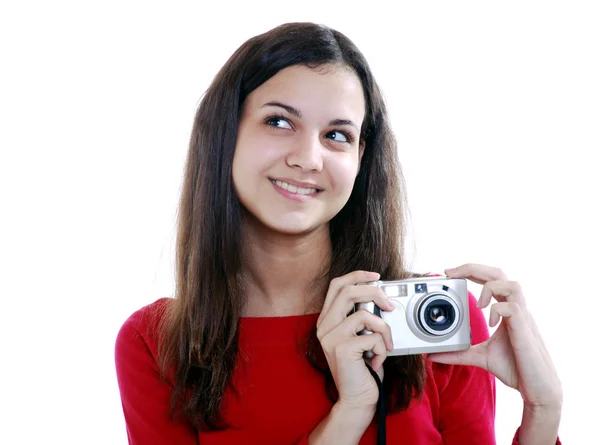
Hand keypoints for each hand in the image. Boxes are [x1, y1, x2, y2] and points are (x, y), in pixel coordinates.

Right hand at [316, 270, 394, 410]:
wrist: (357, 399)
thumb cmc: (362, 369)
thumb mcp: (360, 337)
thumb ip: (362, 318)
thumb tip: (382, 299)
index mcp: (327, 319)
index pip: (337, 285)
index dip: (357, 275)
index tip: (375, 276)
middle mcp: (324, 326)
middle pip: (348, 291)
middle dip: (375, 292)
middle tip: (389, 305)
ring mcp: (330, 337)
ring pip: (364, 314)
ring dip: (384, 329)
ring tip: (385, 345)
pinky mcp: (341, 348)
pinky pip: (372, 337)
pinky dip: (382, 348)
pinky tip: (377, 361)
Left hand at [427, 264, 561, 409]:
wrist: (538, 388)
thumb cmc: (516, 368)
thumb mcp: (480, 357)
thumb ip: (458, 353)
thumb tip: (432, 355)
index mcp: (505, 310)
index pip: (490, 280)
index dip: (471, 271)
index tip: (449, 273)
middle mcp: (515, 309)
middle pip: (498, 274)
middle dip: (473, 268)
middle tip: (449, 272)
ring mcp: (522, 318)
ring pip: (512, 284)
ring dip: (490, 286)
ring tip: (478, 304)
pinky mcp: (525, 330)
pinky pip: (513, 308)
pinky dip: (497, 310)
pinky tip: (490, 323)